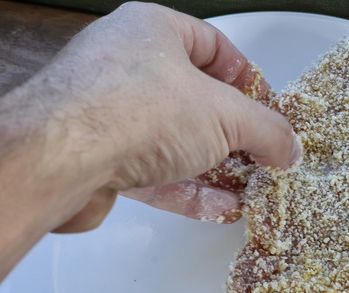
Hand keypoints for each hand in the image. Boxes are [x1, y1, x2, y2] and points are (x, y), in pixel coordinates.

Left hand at [49, 2, 298, 231]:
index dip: (246, 77)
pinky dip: (188, 189)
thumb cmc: (133, 110)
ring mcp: (108, 113)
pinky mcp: (98, 157)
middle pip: (193, 98)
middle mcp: (125, 65)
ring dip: (213, 166)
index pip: (212, 45)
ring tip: (248, 187)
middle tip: (260, 152)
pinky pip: (153, 171)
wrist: (60, 159)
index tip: (268, 107)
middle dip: (232, 131)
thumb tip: (288, 146)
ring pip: (173, 139)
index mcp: (153, 30)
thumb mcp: (224, 116)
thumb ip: (265, 130)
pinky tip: (218, 207)